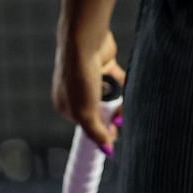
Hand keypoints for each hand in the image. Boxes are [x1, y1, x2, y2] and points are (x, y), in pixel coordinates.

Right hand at [52, 29, 124, 154]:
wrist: (85, 42)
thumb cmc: (79, 76)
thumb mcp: (86, 111)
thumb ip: (95, 132)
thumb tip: (107, 150)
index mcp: (65, 105)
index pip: (86, 125)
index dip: (102, 131)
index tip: (116, 135)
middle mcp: (76, 92)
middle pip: (100, 111)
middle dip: (112, 115)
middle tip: (122, 119)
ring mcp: (90, 79)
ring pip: (110, 96)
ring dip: (118, 98)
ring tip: (123, 100)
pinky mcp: (104, 66)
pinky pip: (118, 80)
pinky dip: (123, 83)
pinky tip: (128, 84)